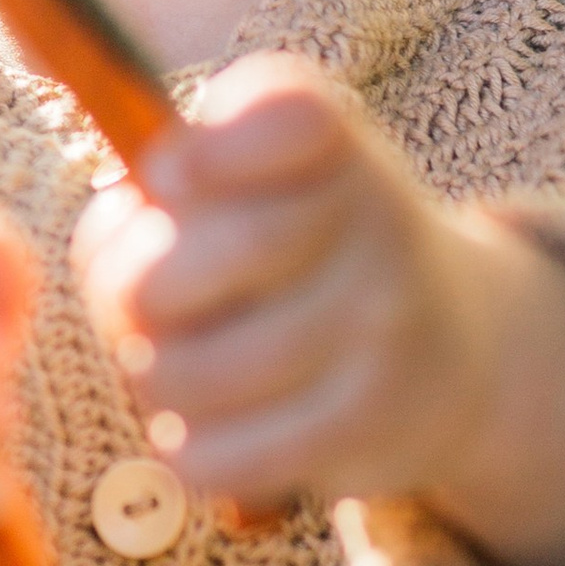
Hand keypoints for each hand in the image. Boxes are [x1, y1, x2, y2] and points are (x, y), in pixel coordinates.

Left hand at [72, 55, 564, 565]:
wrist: (451, 348)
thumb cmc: (303, 250)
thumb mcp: (258, 181)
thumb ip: (170, 189)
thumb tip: (113, 253)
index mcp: (333, 138)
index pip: (279, 113)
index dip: (200, 151)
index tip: (166, 176)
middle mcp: (375, 218)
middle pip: (210, 255)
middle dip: (129, 290)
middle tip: (134, 303)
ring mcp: (380, 325)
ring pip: (192, 370)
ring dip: (150, 376)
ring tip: (169, 366)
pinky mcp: (367, 424)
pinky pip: (220, 452)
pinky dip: (186, 444)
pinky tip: (202, 424)